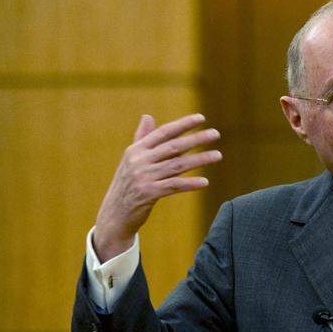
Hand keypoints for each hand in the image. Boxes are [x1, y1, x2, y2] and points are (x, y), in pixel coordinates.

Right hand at [93, 113, 221, 261]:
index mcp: (136, 150)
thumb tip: (148, 116)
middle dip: (196, 139)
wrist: (114, 214)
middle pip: (173, 147)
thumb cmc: (127, 184)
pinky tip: (205, 182)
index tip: (201, 118)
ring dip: (200, 160)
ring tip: (218, 155)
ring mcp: (143, 177)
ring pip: (177, 165)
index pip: (163, 132)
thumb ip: (142, 138)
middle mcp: (139, 161)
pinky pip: (174, 186)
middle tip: (216, 134)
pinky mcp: (148, 194)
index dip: (182, 124)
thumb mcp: (131, 160)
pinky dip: (190, 183)